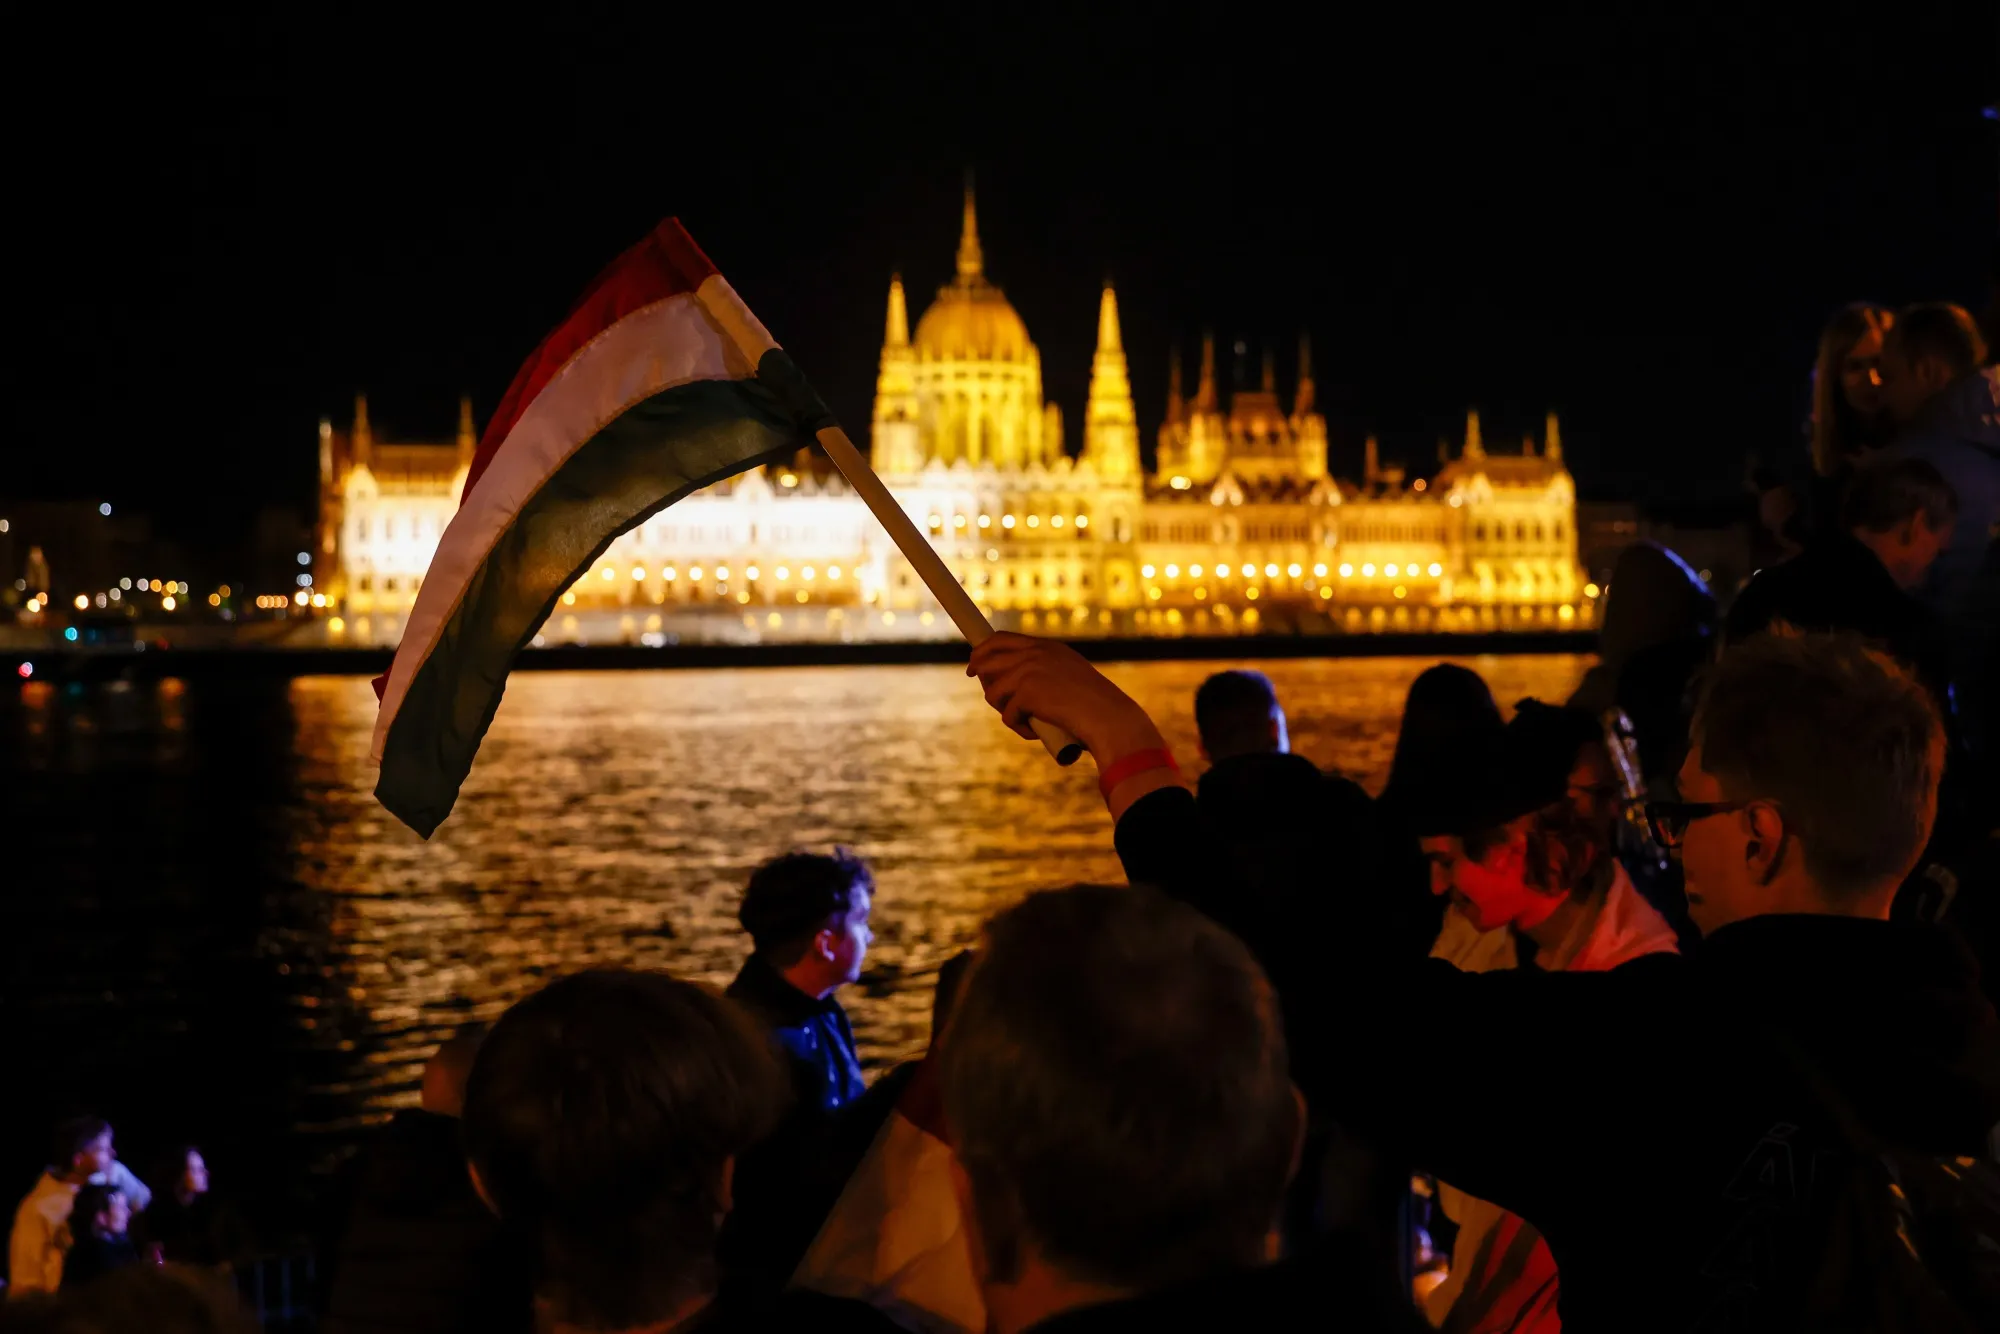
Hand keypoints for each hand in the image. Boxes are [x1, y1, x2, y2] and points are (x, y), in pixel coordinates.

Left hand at [967, 633, 1165, 761]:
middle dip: (983, 680)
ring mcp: (1029, 669)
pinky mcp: (1027, 691)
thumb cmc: (1095, 708)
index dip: (983, 652)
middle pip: (986, 659)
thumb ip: (1044, 676)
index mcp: (1047, 646)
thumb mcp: (1070, 680)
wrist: (1110, 718)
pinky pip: (1007, 715)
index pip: (1001, 639)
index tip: (975, 665)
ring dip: (1005, 710)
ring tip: (1026, 721)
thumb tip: (1008, 688)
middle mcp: (1036, 652)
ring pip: (993, 691)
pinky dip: (1020, 729)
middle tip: (995, 700)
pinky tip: (1036, 732)